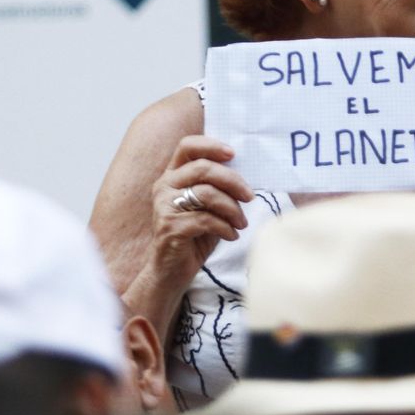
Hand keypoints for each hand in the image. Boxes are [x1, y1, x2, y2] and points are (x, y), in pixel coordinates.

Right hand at [149, 136, 252, 291]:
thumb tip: (246, 172)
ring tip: (241, 223)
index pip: (187, 146)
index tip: (233, 153)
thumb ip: (218, 186)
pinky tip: (232, 235)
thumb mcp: (209, 206)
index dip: (211, 145)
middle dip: (233, 181)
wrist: (173, 269)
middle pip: (203, 168)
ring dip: (232, 209)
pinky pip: (205, 219)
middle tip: (250, 197)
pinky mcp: (169, 227)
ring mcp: (164, 206)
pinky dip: (225, 227)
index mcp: (173, 175)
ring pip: (207, 193)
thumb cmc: (196, 234)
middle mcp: (164, 186)